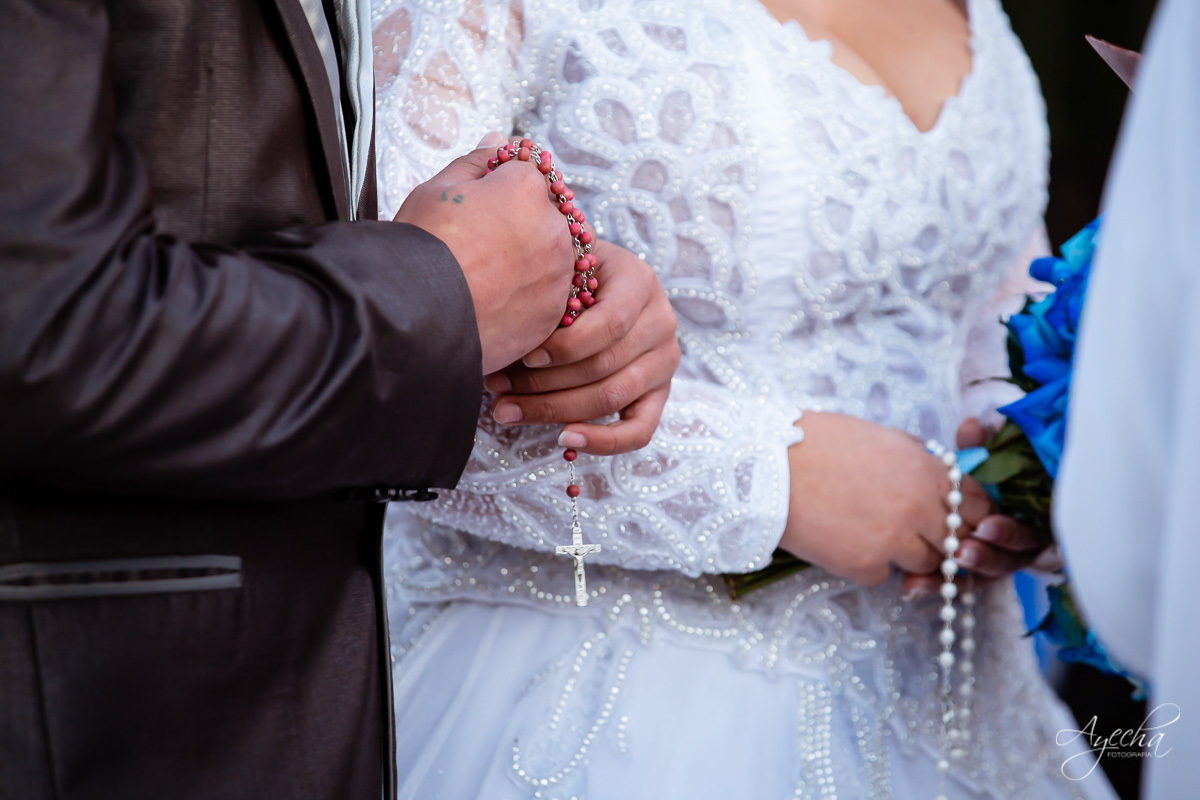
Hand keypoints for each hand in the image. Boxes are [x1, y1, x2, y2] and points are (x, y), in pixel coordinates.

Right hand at [394, 133, 575, 374]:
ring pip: (554, 257)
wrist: (414, 315)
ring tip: (489, 276)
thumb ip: (474, 163)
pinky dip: (530, 296)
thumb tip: (497, 141)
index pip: (528, 173)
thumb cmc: (421, 247)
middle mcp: (553, 227)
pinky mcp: (552, 313)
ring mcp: (557, 273)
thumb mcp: (435, 190)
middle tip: (484, 243)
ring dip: (531, 260)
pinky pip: (550, 296)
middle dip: (523, 222)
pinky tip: (497, 300)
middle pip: (548, 215)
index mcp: (526, 188)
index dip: (502, 186)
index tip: (481, 205)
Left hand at [482, 241, 681, 454]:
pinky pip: (639, 430)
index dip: (566, 346)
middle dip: (542, 382)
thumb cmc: (568, 277)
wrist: (596, 284)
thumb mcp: (561, 270)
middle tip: (495, 386)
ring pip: (611, 397)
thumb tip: (507, 336)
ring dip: (552, 408)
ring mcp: (664, 360)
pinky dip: (602, 441)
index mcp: (640, 282)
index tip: (523, 356)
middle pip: (603, 365)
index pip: (611, 324)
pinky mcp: (658, 394)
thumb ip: (548, 295)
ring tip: (506, 410)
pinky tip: (563, 438)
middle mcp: (661, 322)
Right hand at [779, 412, 995, 586]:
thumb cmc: (816, 444)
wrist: (765, 468)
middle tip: (913, 531)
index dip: (972, 515)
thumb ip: (918, 459)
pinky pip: (885, 576)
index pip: (979, 505)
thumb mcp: (880, 437)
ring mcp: (894, 540)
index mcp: (925, 470)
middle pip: (957, 541)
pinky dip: (869, 565)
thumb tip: (942, 475)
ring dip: (906, 553)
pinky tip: (843, 540)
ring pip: (926, 563)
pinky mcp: (865, 566)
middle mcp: (918, 507)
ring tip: (870, 531)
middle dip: (941, 539)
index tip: (961, 520)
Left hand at [900, 417, 1056, 598]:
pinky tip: (911, 586)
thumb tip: (972, 426)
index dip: (1007, 531)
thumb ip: (981, 443)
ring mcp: (989, 561)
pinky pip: (952, 585)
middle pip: (1005, 560)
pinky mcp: (964, 574)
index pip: (1026, 533)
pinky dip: (933, 584)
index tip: (985, 525)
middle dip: (984, 557)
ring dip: (954, 576)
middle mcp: (1012, 545)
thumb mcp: (982, 453)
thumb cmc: (980, 470)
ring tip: (930, 573)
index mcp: (1026, 516)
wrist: (943, 491)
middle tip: (961, 551)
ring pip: (978, 578)